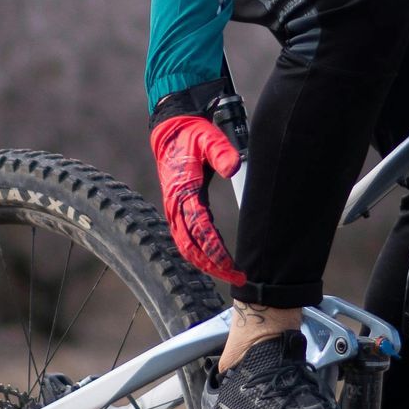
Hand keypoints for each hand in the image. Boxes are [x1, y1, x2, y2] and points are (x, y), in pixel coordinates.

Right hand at [149, 115, 246, 281]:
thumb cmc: (192, 135)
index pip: (200, 229)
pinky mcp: (177, 210)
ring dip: (205, 263)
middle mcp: (175, 205)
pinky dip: (198, 254)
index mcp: (183, 191)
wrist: (171, 131)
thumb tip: (234, 167)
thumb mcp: (208, 138)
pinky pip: (185, 239)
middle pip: (191, 247)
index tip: (230, 264)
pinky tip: (215, 261)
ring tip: (229, 273)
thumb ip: (221, 152)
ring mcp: (174, 210)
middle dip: (213, 265)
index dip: (215, 249)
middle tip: (237, 277)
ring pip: (186, 247)